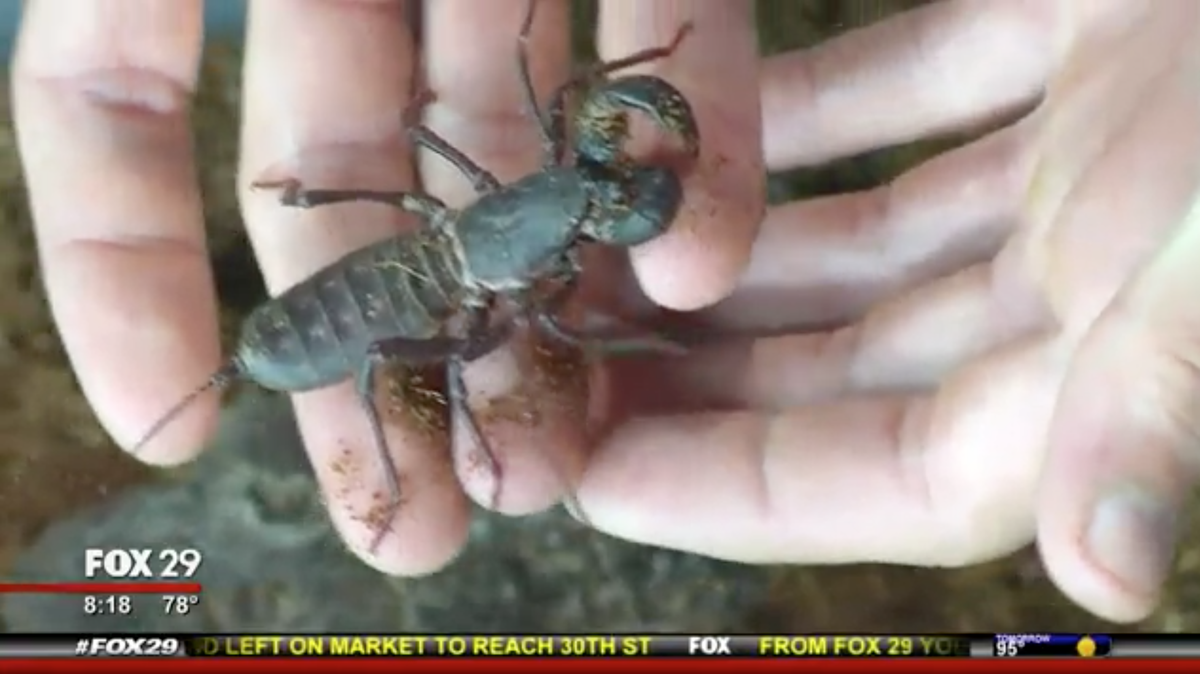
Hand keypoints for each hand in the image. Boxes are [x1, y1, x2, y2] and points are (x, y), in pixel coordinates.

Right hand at [11, 0, 761, 572]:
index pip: (109, 97)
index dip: (117, 253)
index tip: (165, 425)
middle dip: (390, 347)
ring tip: (560, 457)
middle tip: (433, 521)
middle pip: (352, 171)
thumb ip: (118, 37)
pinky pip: (668, 22)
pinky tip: (698, 265)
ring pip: (512, 131)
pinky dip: (692, 136)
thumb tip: (209, 286)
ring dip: (541, 286)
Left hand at [574, 0, 1199, 623]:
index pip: (890, 475)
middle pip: (854, 368)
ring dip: (739, 258)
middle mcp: (1092, 277)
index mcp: (1123, 357)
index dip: (734, 493)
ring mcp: (1085, 161)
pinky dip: (814, 114)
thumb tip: (1105, 577)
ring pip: (870, 241)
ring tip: (601, 264)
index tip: (590, 482)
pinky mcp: (1079, 38)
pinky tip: (706, 133)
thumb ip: (1161, 406)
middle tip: (560, 374)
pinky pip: (914, 87)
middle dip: (703, 383)